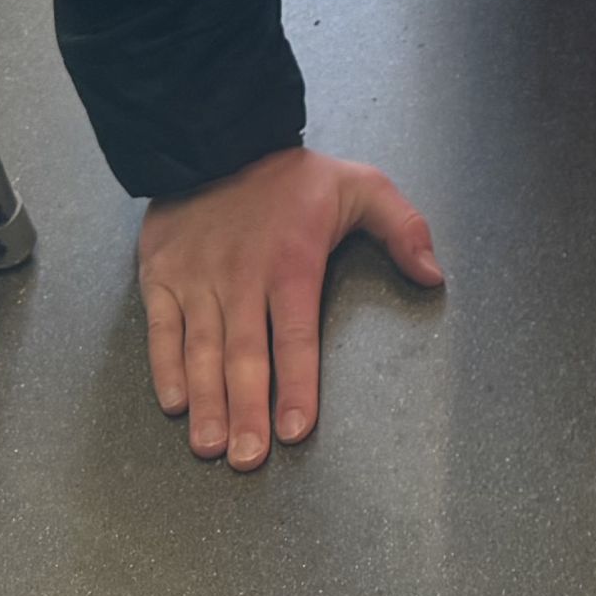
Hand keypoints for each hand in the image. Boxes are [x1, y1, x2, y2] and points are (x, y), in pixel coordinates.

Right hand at [136, 145, 442, 466]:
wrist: (215, 137)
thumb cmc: (292, 176)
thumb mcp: (360, 185)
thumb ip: (403, 228)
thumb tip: (434, 275)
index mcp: (291, 261)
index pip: (295, 335)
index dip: (295, 383)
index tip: (295, 428)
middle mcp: (241, 276)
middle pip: (245, 354)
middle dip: (246, 410)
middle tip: (248, 459)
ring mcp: (197, 278)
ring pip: (201, 350)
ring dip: (207, 402)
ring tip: (210, 446)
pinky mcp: (161, 275)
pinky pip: (162, 330)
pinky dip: (166, 369)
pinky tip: (176, 404)